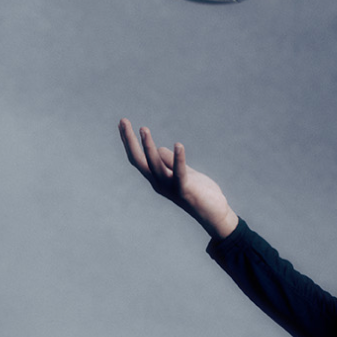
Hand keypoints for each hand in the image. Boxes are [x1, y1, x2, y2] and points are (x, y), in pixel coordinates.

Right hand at [119, 119, 238, 239]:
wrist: (214, 215)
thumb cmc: (200, 192)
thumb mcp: (184, 172)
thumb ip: (171, 162)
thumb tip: (159, 149)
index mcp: (157, 178)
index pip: (138, 158)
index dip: (129, 141)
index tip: (122, 124)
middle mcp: (159, 183)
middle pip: (139, 160)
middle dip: (130, 140)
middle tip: (123, 121)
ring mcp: (170, 187)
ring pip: (154, 164)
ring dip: (148, 146)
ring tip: (143, 129)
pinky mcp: (185, 190)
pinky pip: (179, 172)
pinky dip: (178, 158)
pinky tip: (178, 145)